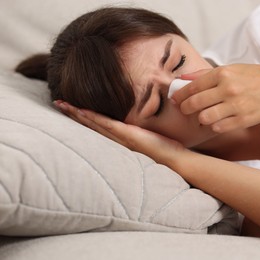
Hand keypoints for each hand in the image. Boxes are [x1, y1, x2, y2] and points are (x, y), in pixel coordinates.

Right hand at [53, 101, 185, 165]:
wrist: (175, 161)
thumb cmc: (166, 149)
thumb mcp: (150, 137)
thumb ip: (142, 131)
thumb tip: (143, 124)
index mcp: (122, 140)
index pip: (99, 127)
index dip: (84, 117)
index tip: (71, 107)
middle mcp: (117, 141)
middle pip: (91, 125)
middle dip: (73, 114)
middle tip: (58, 103)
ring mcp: (121, 139)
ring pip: (94, 124)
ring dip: (77, 114)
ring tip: (63, 104)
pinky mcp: (129, 136)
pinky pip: (107, 125)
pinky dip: (94, 118)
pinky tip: (82, 111)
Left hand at [172, 64, 259, 132]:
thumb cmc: (255, 77)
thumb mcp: (231, 69)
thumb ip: (205, 74)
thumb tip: (183, 79)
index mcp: (222, 74)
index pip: (192, 87)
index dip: (179, 95)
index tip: (175, 99)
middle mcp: (227, 89)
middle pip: (194, 104)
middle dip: (185, 108)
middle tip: (184, 109)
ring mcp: (235, 106)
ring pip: (204, 118)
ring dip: (201, 118)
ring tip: (204, 115)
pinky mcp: (242, 120)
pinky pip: (218, 127)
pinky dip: (214, 126)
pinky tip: (217, 121)